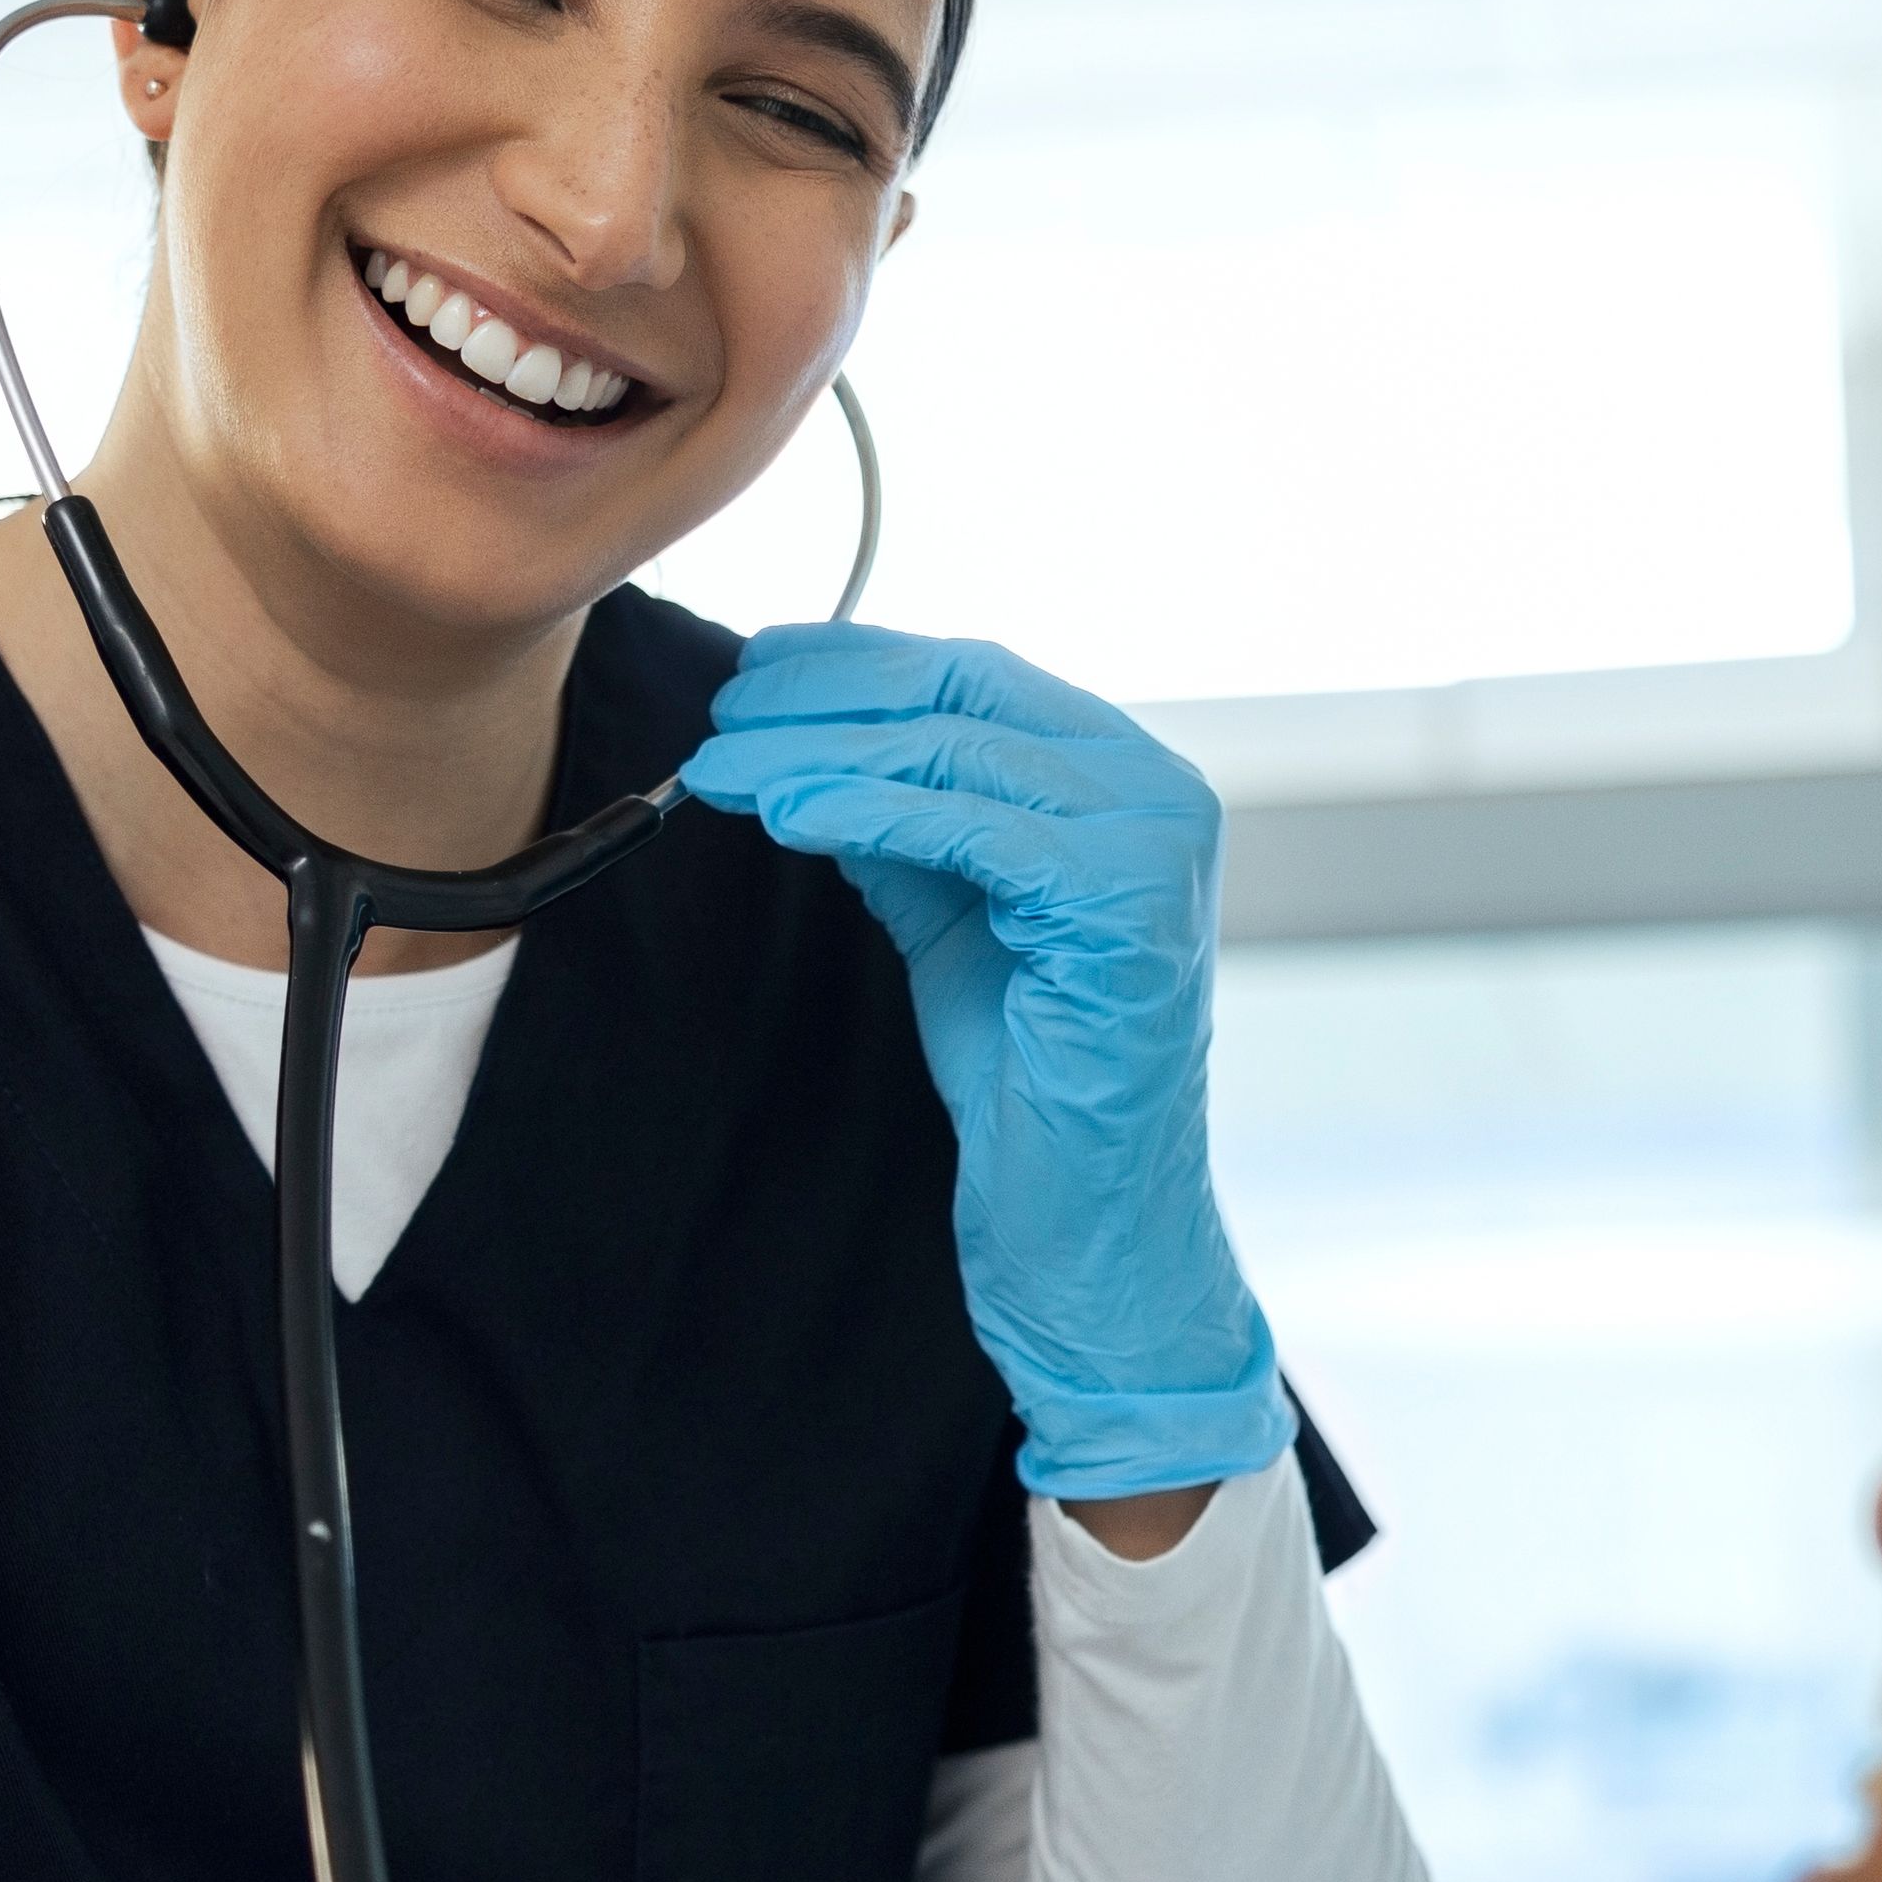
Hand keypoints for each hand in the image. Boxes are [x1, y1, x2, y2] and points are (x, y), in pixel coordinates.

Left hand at [683, 625, 1295, 1499]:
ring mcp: (1156, 845)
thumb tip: (806, 745)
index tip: (756, 669)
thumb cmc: (1031, 1078)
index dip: (856, 664)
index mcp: (1127, 781)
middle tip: (722, 709)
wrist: (1090, 1217)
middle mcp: (1161, 792)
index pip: (977, 678)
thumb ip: (904, 825)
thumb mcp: (949, 918)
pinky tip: (785, 813)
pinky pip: (969, 829)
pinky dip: (865, 811)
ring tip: (720, 766)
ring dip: (818, 751)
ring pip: (955, 753)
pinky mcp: (1126, 907)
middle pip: (965, 693)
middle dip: (825, 696)